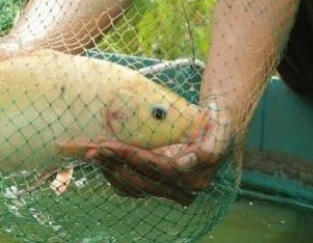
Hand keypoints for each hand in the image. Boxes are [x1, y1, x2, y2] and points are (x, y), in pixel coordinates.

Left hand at [75, 101, 233, 204]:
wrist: (218, 127)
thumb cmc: (218, 122)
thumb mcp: (221, 128)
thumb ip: (211, 146)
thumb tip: (188, 162)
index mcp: (195, 177)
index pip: (157, 169)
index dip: (131, 157)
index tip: (110, 146)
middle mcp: (182, 189)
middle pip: (140, 179)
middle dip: (114, 162)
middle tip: (92, 147)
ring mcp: (169, 190)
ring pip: (132, 186)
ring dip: (109, 169)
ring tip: (91, 151)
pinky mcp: (158, 186)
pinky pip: (130, 186)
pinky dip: (113, 172)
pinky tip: (102, 158)